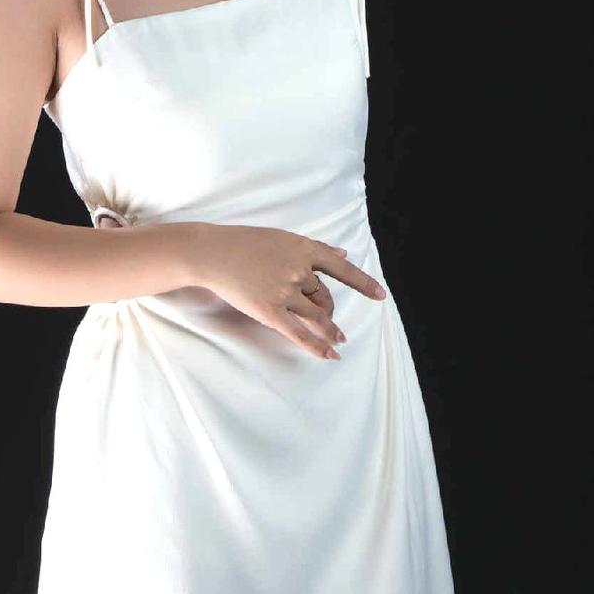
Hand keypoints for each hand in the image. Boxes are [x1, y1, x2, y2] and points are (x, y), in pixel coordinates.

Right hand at [181, 223, 385, 360]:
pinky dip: (317, 346)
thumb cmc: (245, 243)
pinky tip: (330, 355)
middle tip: (328, 315)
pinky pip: (299, 333)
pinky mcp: (270, 311)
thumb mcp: (283, 237)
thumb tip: (343, 253)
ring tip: (340, 339)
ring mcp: (284, 292)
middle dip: (327, 307)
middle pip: (323, 294)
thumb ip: (314, 248)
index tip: (380, 295)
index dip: (362, 283)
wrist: (213, 253)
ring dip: (331, 330)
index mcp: (304, 249)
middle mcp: (298, 270)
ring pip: (316, 315)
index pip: (341, 268)